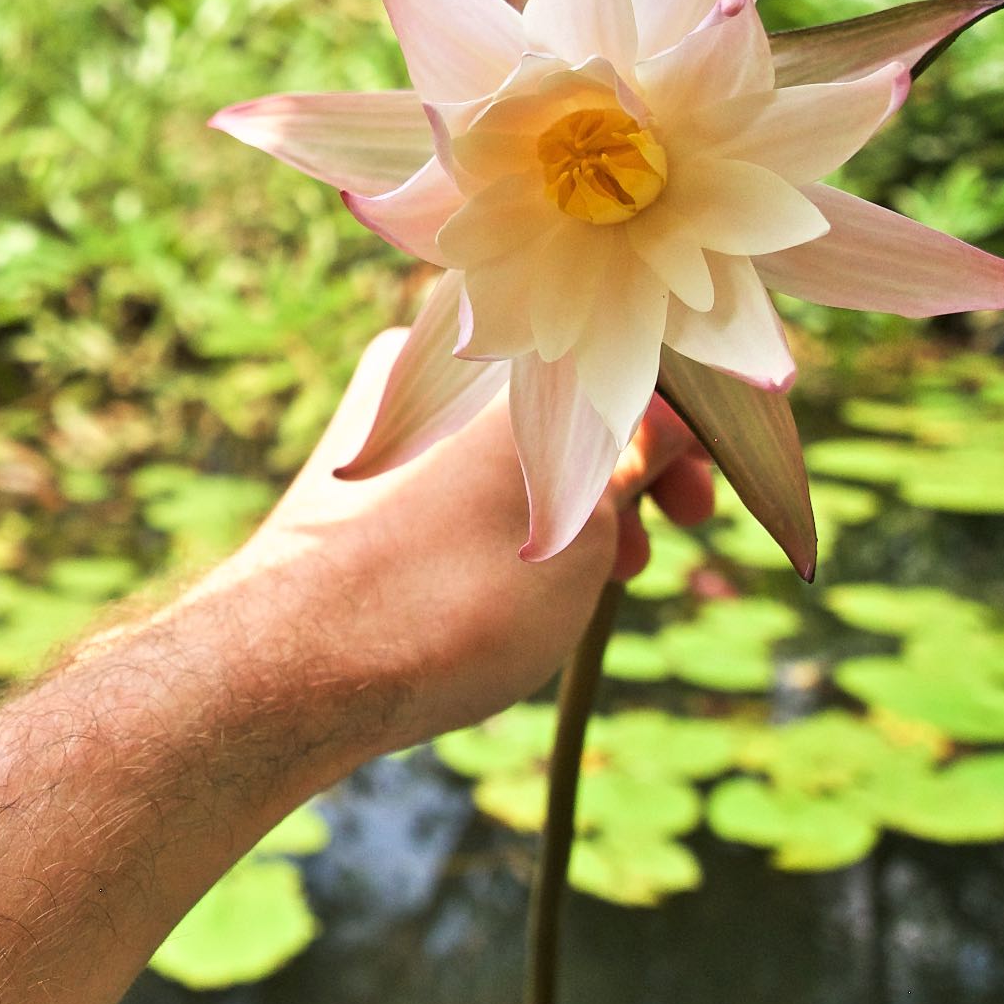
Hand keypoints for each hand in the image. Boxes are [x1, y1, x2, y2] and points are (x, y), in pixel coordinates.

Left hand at [171, 327, 715, 762]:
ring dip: (578, 489)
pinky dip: (514, 501)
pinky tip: (529, 574)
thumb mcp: (585, 527)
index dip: (688, 419)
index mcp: (503, 343)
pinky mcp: (358, 459)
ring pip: (518, 430)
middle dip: (634, 458)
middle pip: (570, 386)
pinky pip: (463, 461)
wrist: (294, 660)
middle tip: (672, 527)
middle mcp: (438, 351)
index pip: (626, 352)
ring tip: (605, 571)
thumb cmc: (454, 591)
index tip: (709, 485)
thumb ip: (641, 452)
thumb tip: (678, 413)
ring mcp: (390, 404)